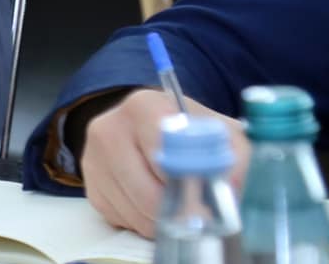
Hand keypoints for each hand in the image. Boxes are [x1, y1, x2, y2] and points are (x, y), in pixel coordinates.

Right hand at [82, 88, 249, 237]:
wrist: (164, 130)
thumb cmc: (195, 133)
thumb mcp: (226, 136)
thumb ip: (238, 160)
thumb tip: (233, 190)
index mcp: (143, 107)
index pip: (165, 160)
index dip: (192, 186)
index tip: (210, 198)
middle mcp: (108, 128)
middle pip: (148, 194)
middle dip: (180, 210)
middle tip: (201, 211)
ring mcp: (93, 158)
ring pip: (136, 213)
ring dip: (163, 221)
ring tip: (179, 203)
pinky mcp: (90, 186)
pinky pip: (121, 220)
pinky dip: (144, 222)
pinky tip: (156, 203)